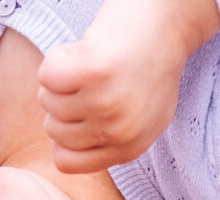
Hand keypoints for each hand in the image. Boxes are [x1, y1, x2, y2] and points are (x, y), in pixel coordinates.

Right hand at [37, 0, 219, 172]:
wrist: (171, 17)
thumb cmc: (150, 64)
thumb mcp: (141, 117)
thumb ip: (108, 142)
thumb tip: (66, 151)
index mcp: (129, 149)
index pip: (66, 162)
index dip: (66, 134)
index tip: (82, 111)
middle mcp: (121, 132)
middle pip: (54, 131)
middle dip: (63, 103)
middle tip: (91, 79)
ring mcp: (109, 102)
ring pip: (48, 102)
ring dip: (61, 79)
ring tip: (90, 63)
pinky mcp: (96, 70)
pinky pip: (47, 75)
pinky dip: (57, 59)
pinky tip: (82, 51)